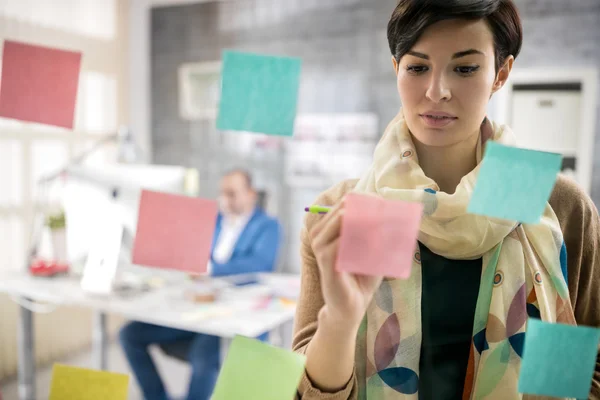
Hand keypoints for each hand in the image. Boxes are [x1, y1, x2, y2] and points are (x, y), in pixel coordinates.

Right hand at [309, 199, 382, 330]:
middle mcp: (319, 231)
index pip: (348, 201)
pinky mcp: (325, 258)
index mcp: (328, 226)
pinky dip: (366, 243)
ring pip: (346, 219)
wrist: (350, 307)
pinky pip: (347, 241)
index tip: (391, 208)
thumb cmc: (361, 277)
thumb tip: (397, 211)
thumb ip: (379, 231)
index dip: (370, 201)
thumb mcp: (373, 250)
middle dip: (372, 210)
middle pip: (346, 206)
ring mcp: (320, 244)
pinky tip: (378, 252)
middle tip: (393, 218)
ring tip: (386, 237)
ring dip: (369, 225)